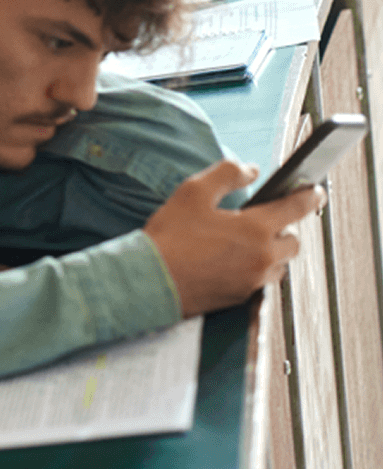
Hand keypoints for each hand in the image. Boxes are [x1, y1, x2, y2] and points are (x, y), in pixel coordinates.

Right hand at [144, 160, 323, 316]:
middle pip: (293, 242)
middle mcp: (262, 258)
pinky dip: (255, 267)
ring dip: (271, 251)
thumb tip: (250, 170)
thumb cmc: (171, 236)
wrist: (152, 282)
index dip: (309, 197)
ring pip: (279, 264)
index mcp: (255, 229)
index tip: (316, 191)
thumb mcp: (194, 192)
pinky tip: (231, 259)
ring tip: (245, 240)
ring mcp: (253, 282)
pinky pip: (261, 280)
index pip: (295, 209)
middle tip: (263, 218)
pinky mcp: (242, 298)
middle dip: (285, 228)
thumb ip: (226, 174)